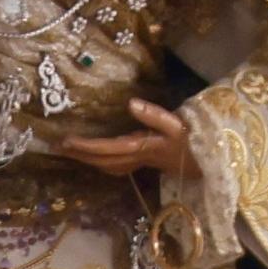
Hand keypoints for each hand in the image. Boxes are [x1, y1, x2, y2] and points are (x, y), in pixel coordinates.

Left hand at [60, 95, 189, 180]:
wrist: (210, 163)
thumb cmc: (195, 141)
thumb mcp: (179, 125)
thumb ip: (155, 115)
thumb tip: (131, 103)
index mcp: (142, 147)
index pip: (107, 148)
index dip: (86, 146)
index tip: (66, 141)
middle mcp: (137, 157)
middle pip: (102, 159)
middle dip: (80, 154)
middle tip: (57, 147)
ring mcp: (141, 162)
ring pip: (107, 165)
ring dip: (87, 159)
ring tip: (69, 151)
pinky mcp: (145, 161)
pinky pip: (115, 165)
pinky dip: (101, 161)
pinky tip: (94, 158)